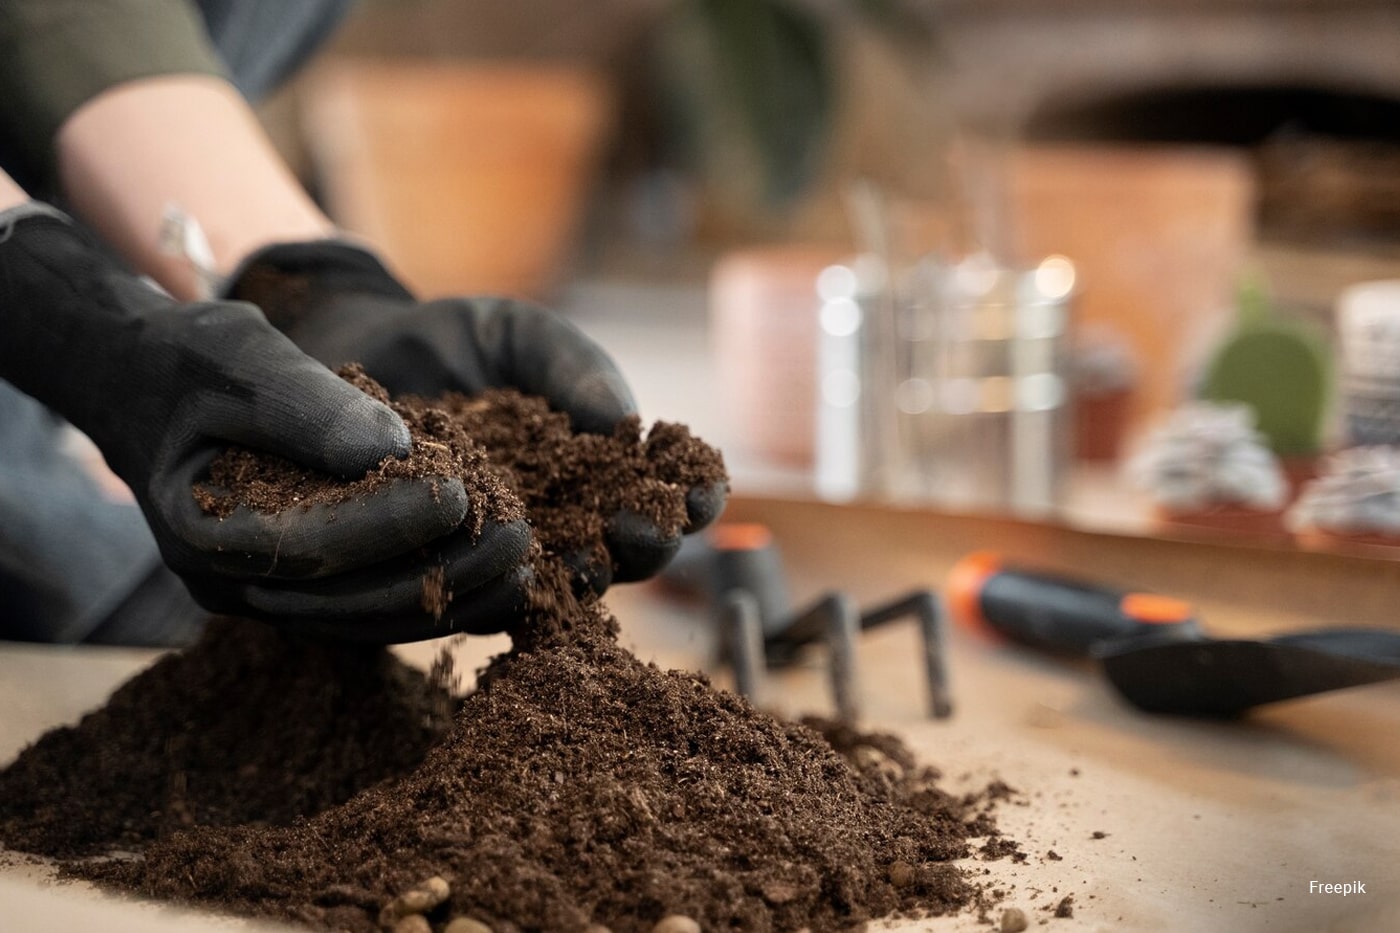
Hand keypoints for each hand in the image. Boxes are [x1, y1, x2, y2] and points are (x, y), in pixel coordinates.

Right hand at [0, 204, 528, 641]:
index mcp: (203, 532)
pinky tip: (501, 583)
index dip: (390, 522)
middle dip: (441, 571)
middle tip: (519, 536)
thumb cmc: (191, 363)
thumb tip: (392, 447)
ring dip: (451, 597)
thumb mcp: (239, 357)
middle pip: (349, 599)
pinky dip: (438, 599)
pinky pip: (376, 610)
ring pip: (370, 619)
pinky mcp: (305, 592)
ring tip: (526, 565)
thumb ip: (306, 403)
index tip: (462, 495)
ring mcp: (270, 597)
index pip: (309, 544)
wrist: (149, 388)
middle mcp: (234, 584)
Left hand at [227, 240, 725, 590]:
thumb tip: (625, 423)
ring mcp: (514, 555)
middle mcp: (569, 521)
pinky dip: (505, 589)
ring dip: (585, 574)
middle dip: (646, 543)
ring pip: (566, 586)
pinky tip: (512, 571)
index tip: (699, 484)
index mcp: (603, 467)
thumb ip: (577, 369)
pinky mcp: (453, 578)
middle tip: (641, 524)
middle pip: (629, 555)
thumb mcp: (524, 336)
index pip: (668, 494)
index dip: (694, 495)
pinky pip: (487, 599)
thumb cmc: (457, 344)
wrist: (360, 354)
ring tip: (588, 552)